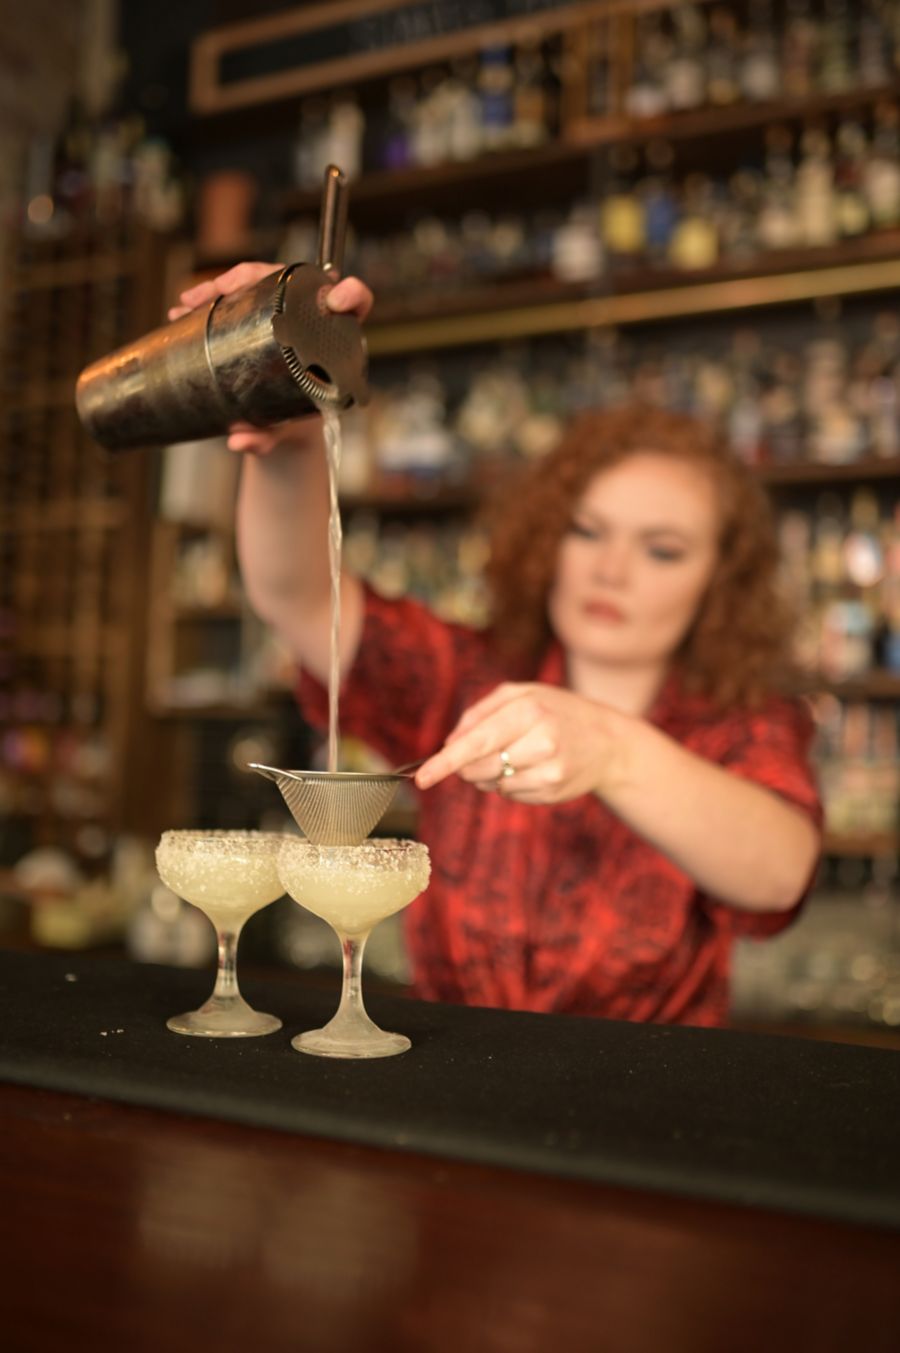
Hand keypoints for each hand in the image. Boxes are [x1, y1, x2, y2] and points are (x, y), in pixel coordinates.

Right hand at [167, 263, 373, 455]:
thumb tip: (239, 441)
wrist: (286, 424)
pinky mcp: (262, 312)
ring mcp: (286, 311)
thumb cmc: (295, 423)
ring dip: (219, 285)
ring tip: (189, 304)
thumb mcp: (285, 430)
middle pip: (289, 281)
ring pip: (258, 281)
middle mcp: (311, 317)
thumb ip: (266, 439)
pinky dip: (211, 296)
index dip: (351, 294)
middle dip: (249, 277)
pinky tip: (185, 306)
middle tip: (215, 293)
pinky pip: (239, 293)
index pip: (355, 301)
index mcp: (335, 340)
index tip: (338, 300)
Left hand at [414, 682, 633, 803]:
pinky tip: (533, 768)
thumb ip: (479, 714)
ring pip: (494, 784)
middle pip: (479, 767)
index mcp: (528, 709)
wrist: (609, 741)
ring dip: (491, 775)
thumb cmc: (556, 711)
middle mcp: (541, 740)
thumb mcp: (522, 695)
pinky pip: (511, 794)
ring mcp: (550, 769)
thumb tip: (449, 744)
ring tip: (515, 756)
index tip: (422, 778)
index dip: (445, 762)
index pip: (476, 742)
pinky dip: (511, 784)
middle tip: (478, 756)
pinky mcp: (554, 791)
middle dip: (468, 767)